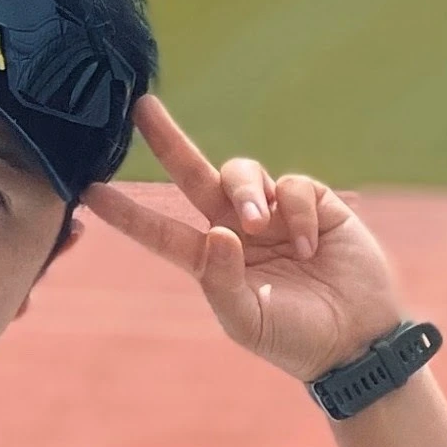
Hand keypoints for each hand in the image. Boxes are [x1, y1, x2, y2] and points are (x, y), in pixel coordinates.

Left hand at [82, 96, 404, 382]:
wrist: (357, 339)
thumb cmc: (295, 338)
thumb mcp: (248, 321)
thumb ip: (222, 280)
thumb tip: (216, 230)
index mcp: (210, 261)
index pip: (160, 232)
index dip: (126, 213)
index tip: (89, 192)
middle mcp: (234, 229)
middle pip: (192, 175)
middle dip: (167, 139)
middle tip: (141, 107)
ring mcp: (272, 212)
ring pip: (241, 173)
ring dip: (246, 194)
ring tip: (260, 227)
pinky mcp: (312, 203)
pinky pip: (292, 186)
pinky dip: (298, 212)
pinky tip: (311, 246)